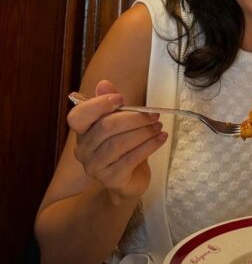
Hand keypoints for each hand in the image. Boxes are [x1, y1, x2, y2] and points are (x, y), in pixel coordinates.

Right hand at [67, 80, 167, 204]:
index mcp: (82, 132)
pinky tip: (161, 139)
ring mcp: (95, 167)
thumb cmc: (125, 147)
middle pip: (106, 127)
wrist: (129, 180)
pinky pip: (131, 159)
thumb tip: (104, 84)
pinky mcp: (111, 179)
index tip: (121, 98)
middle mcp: (83, 150)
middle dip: (134, 118)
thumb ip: (111, 103)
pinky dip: (149, 146)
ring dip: (144, 132)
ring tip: (158, 126)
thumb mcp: (121, 123)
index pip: (78, 116)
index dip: (98, 105)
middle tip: (154, 115)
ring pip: (119, 143)